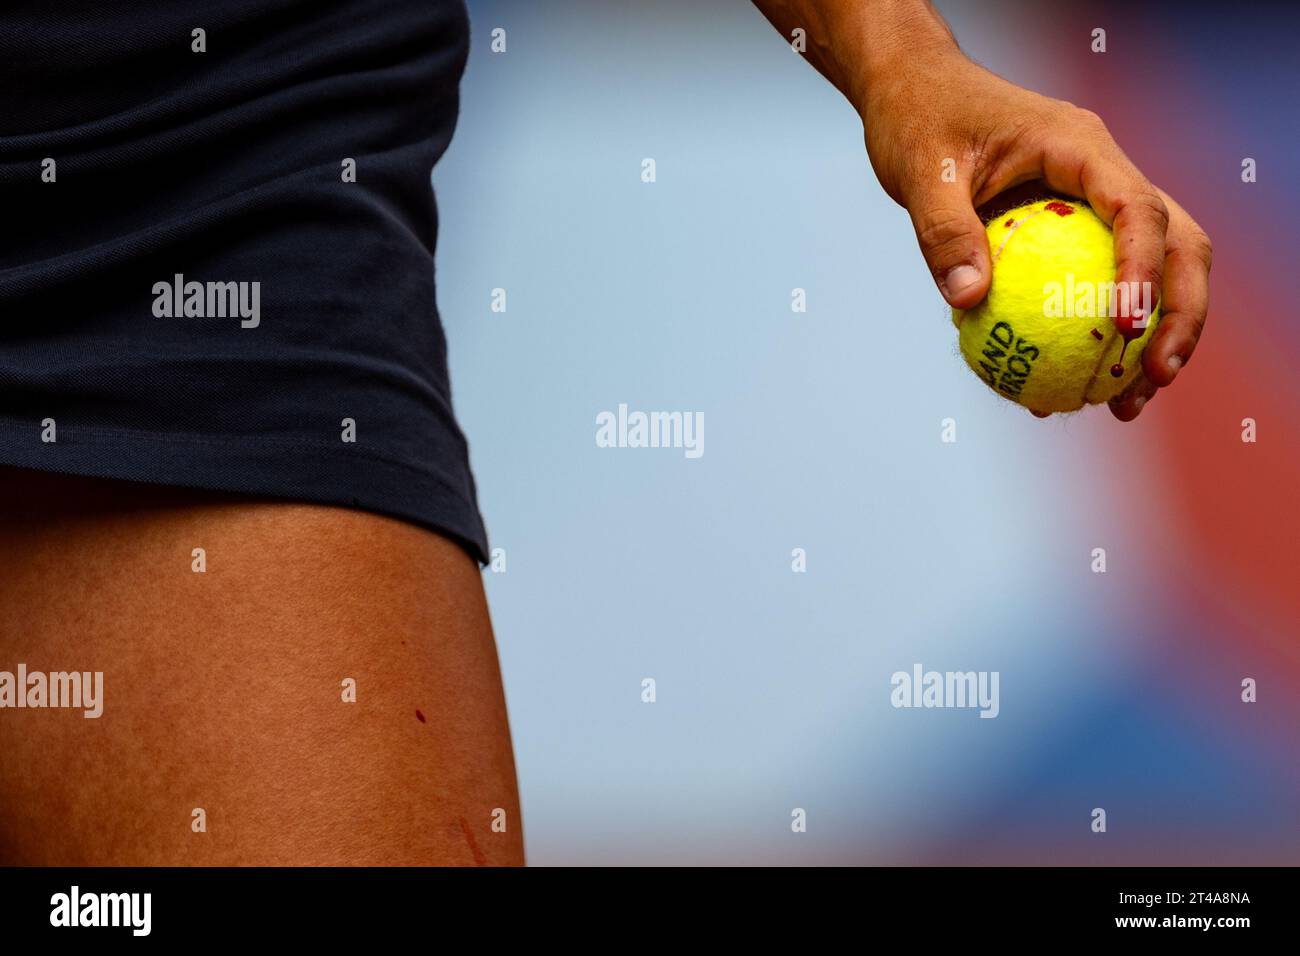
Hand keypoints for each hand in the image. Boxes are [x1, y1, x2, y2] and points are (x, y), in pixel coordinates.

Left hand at [753, 0, 1210, 420]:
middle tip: (1153, 379)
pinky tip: (1064, 392)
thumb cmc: (919, 120)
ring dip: (1150, 336)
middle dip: (1179, 314)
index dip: (1144, 269)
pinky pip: (1093, 286)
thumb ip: (944, 232)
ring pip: (1151, 269)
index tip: (1128, 327)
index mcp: (1081, 148)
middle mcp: (1103, 174)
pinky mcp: (1071, 232)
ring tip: (1122, 405)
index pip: (1137, 207)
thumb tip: (969, 299)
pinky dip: (1089, 336)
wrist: (913, 95)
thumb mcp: (922, 172)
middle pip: (1176, 242)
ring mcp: (1093, 203)